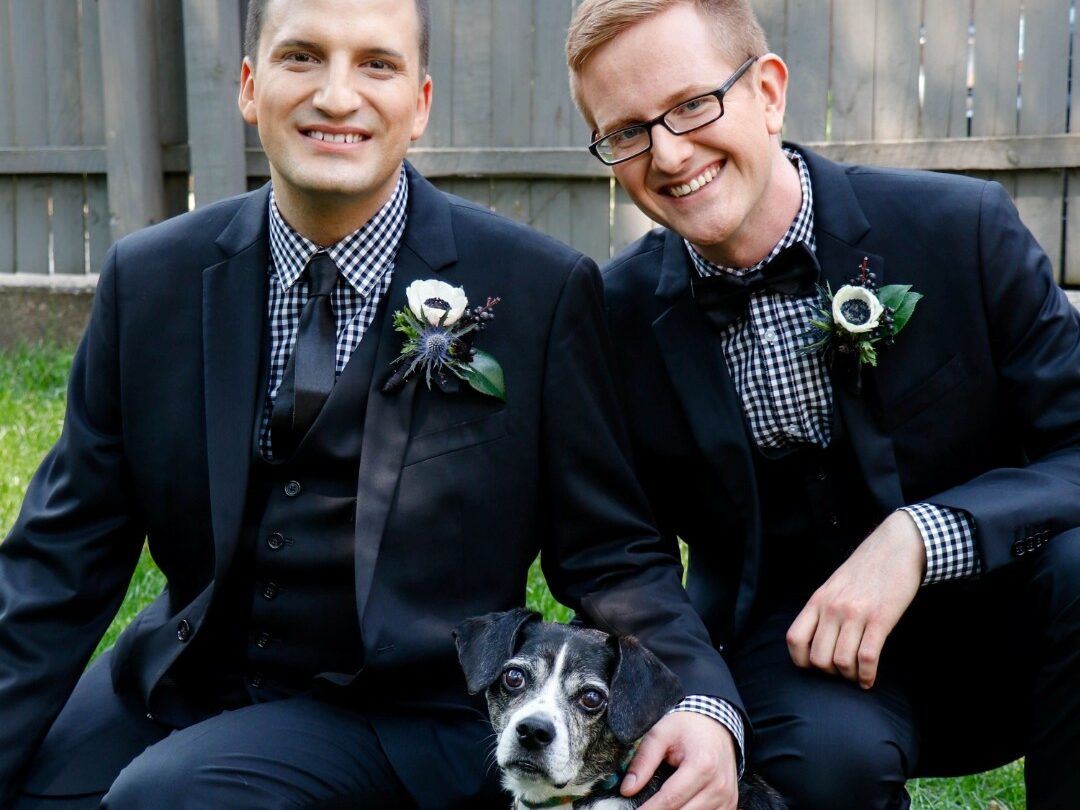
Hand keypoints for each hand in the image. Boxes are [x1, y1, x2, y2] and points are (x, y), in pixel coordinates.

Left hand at [622, 711, 738, 809]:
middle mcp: (719, 784)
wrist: (717, 723)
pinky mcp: (730, 803)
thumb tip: (627, 789)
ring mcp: (727, 797)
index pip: (671, 799)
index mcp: (702, 765)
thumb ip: (643, 761)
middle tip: (643, 809)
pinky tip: (678, 807)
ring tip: (658, 806)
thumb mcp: (660, 734)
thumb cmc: (688, 727)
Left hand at [787, 510, 925, 688]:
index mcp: (817, 600)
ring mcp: (855, 614)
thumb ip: (823, 609)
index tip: (815, 666)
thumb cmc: (865, 569)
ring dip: (849, 676)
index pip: (795, 639)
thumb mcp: (834, 586)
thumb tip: (818, 641)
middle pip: (818, 658)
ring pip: (841, 661)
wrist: (895, 547)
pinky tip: (869, 679)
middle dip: (829, 674)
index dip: (802, 661)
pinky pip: (867, 657)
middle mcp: (832, 608)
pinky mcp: (880, 618)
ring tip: (857, 676)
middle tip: (842, 671)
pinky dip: (867, 675)